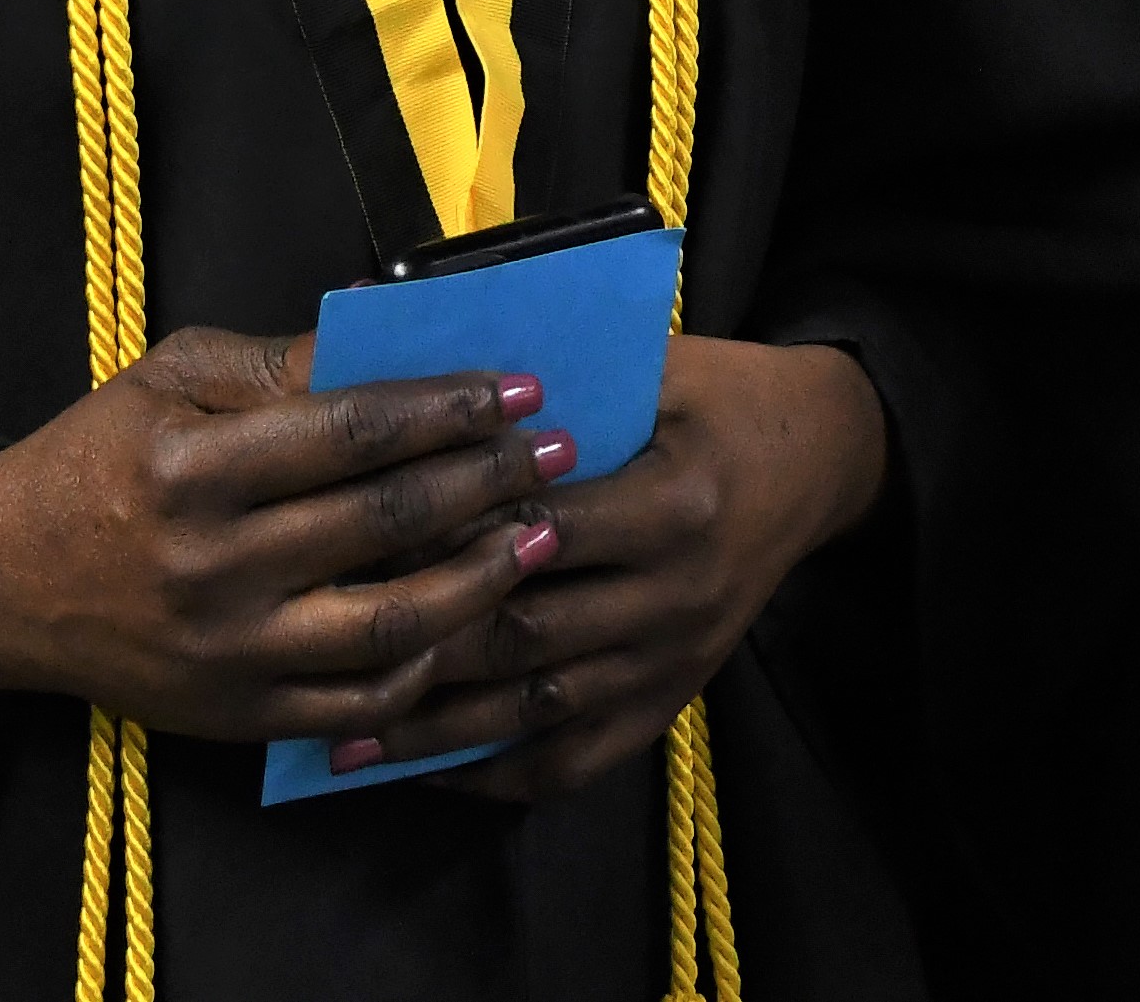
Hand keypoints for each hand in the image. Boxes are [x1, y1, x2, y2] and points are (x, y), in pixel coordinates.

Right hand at [0, 326, 574, 741]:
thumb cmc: (96, 459)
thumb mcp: (168, 378)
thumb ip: (280, 363)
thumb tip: (397, 340)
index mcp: (193, 468)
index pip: (352, 433)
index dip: (445, 408)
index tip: (514, 386)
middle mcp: (213, 566)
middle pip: (386, 522)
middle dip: (488, 481)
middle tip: (555, 451)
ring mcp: (228, 652)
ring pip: (390, 626)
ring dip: (480, 580)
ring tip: (537, 537)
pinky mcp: (234, 715)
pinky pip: (357, 706)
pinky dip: (424, 669)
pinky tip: (465, 623)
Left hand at [364, 335, 888, 797]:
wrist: (821, 458)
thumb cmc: (717, 396)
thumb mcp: (653, 366)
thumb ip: (555, 385)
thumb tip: (422, 380)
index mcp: (672, 505)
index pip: (534, 532)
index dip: (443, 538)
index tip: (351, 543)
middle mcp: (676, 595)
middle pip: (525, 632)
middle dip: (418, 645)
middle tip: (318, 652)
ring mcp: (674, 661)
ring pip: (537, 708)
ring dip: (437, 730)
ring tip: (343, 738)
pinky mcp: (672, 700)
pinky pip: (577, 758)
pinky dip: (501, 773)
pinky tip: (429, 770)